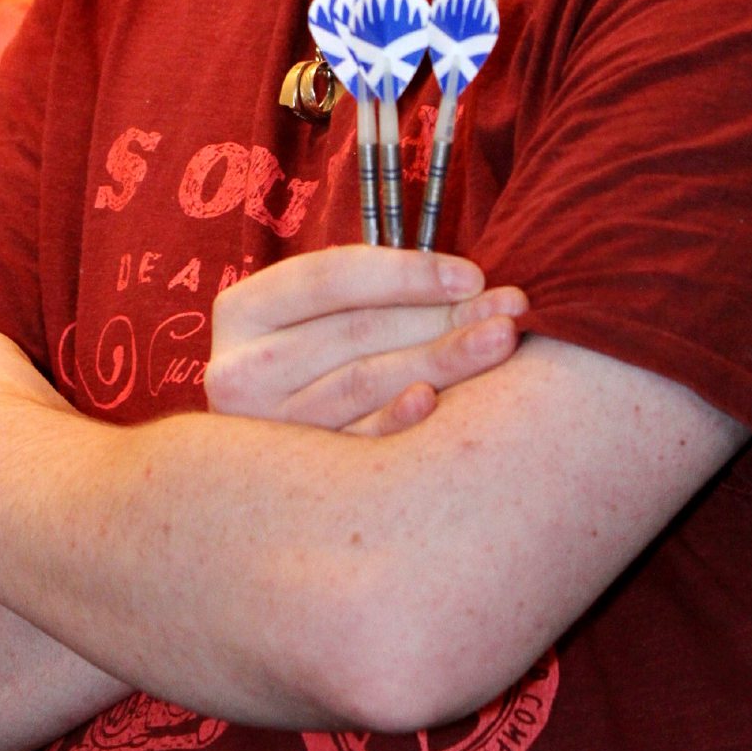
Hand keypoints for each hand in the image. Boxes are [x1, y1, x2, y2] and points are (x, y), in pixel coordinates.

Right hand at [205, 247, 526, 437]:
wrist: (257, 467)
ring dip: (444, 359)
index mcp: (243, 311)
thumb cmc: (310, 355)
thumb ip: (364, 290)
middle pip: (357, 332)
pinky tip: (441, 403)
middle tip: (511, 306)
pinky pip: (358, 443)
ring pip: (365, 382)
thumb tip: (464, 280)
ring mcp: (265, 429)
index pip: (331, 278)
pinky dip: (400, 421)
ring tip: (501, 341)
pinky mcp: (292, 477)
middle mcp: (240, 371)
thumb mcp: (310, 313)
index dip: (407, 273)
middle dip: (442, 315)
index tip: (474, 274)